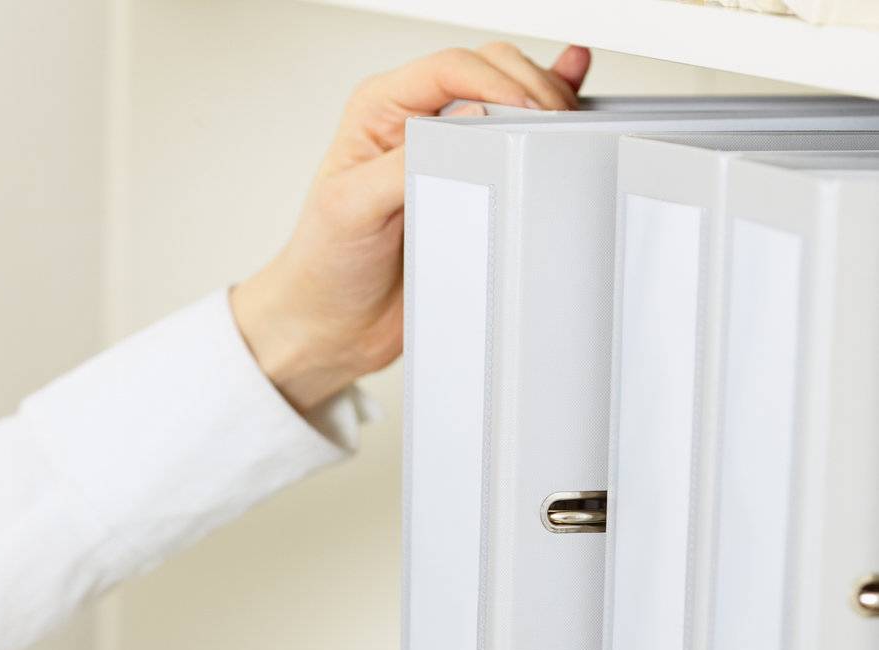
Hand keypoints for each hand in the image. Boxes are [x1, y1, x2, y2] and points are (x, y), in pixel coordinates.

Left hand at [230, 41, 590, 412]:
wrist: (334, 328)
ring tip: (571, 121)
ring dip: (544, 102)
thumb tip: (471, 119)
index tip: (530, 110)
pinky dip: (543, 120)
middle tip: (555, 124)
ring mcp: (447, 156)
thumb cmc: (326, 267)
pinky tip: (576, 98)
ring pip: (508, 101)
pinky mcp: (468, 190)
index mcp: (381, 110)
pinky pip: (513, 144)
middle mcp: (416, 124)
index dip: (496, 81)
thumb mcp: (354, 207)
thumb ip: (406, 159)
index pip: (450, 68)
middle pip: (488, 72)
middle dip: (529, 87)